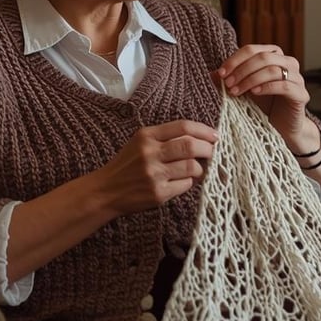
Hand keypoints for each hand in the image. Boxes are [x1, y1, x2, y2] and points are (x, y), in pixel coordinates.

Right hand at [97, 120, 217, 214]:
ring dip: (200, 168)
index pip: (183, 127)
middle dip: (207, 148)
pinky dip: (189, 182)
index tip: (215, 135)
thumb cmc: (127, 165)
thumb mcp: (140, 142)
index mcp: (146, 136)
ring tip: (196, 169)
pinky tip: (183, 181)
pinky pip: (185, 185)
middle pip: (190, 145)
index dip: (204, 130)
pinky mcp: (158, 193)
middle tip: (212, 152)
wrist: (105, 191)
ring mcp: (154, 174)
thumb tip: (201, 138)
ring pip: (192, 166)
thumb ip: (165, 137)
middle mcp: (150, 153)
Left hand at [215, 44, 320, 154]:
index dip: (235, 59)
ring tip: (236, 91)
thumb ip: (230, 81)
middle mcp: (288, 63)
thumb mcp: (243, 91)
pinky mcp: (302, 95)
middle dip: (242, 70)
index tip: (221, 73)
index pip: (252, 50)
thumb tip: (213, 73)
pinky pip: (285, 85)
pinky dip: (267, 87)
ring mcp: (297, 78)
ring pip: (273, 69)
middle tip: (228, 84)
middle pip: (263, 57)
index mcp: (274, 56)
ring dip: (251, 79)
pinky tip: (254, 94)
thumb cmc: (263, 106)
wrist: (281, 129)